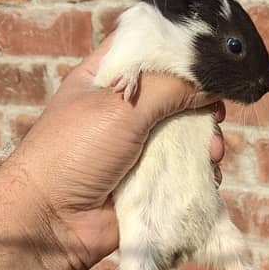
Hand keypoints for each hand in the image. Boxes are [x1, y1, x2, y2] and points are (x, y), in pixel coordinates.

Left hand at [9, 38, 224, 269]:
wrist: (53, 222)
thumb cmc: (74, 152)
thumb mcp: (120, 107)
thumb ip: (170, 87)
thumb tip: (213, 82)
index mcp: (108, 77)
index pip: (149, 47)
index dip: (181, 49)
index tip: (213, 59)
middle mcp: (124, 108)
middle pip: (177, 91)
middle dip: (201, 102)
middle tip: (216, 112)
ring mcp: (139, 145)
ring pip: (186, 132)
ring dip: (206, 140)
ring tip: (213, 152)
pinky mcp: (150, 179)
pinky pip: (186, 168)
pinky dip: (201, 170)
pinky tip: (208, 174)